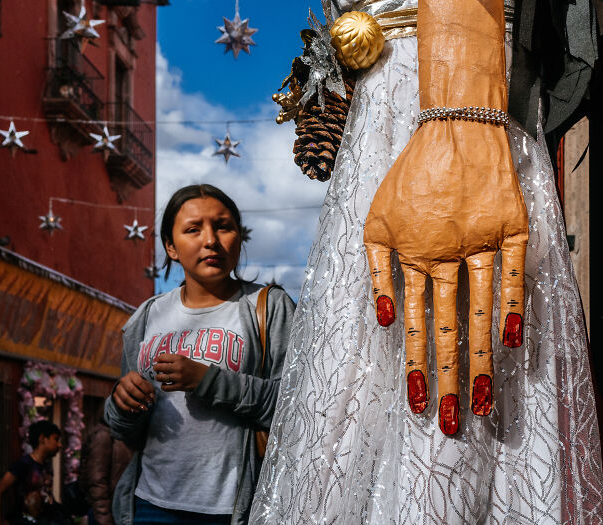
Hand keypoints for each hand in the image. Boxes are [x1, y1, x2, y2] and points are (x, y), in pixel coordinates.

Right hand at [112, 371, 154, 412]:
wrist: (130, 386)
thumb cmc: (140, 385)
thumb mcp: (146, 385)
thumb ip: (150, 390)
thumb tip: (152, 397)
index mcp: (132, 374)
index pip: (139, 381)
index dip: (145, 390)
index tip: (151, 396)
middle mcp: (124, 380)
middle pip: (131, 389)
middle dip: (140, 397)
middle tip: (147, 402)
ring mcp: (118, 388)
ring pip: (125, 398)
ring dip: (135, 404)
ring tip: (143, 408)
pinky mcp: (115, 395)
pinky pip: (120, 404)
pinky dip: (128, 408)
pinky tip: (136, 410)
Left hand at [153, 354, 208, 391]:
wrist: (205, 377)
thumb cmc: (193, 367)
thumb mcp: (184, 359)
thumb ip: (173, 359)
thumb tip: (158, 361)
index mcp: (179, 358)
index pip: (161, 357)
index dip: (158, 360)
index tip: (159, 362)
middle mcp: (178, 367)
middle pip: (158, 367)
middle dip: (156, 368)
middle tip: (157, 370)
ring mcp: (178, 377)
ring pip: (160, 378)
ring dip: (158, 377)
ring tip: (161, 377)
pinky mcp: (179, 386)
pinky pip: (165, 387)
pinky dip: (163, 386)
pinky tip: (166, 384)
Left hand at [363, 0, 527, 434]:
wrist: (452, 132)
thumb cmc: (408, 179)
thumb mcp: (374, 223)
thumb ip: (375, 272)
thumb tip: (381, 320)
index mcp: (411, 260)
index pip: (412, 325)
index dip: (415, 366)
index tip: (419, 403)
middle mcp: (445, 259)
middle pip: (447, 328)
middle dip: (449, 378)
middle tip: (454, 421)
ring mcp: (481, 245)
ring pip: (481, 311)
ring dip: (483, 357)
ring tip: (486, 399)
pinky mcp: (511, 230)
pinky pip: (515, 273)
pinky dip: (513, 305)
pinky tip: (514, 340)